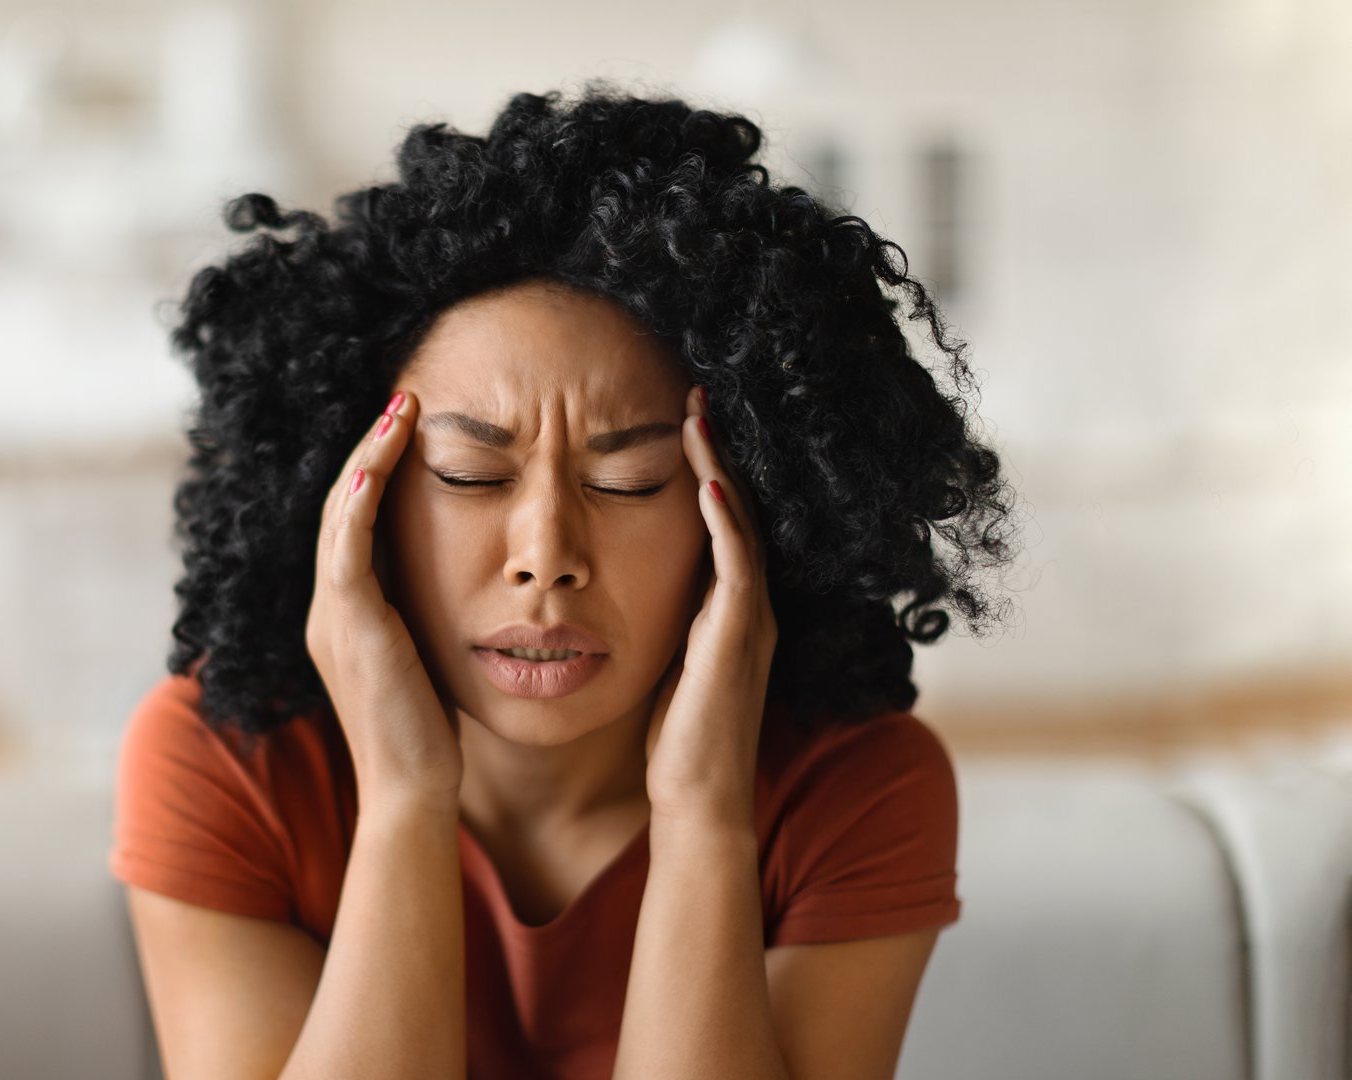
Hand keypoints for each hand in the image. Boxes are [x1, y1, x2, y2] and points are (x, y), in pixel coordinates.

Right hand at [305, 390, 463, 809]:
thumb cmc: (434, 738)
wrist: (414, 795)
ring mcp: (332, 618)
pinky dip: (360, 500)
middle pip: (338, 507)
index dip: (376, 472)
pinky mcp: (349, 628)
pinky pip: (346, 549)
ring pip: (338, 515)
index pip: (354, 525)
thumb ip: (430, 622)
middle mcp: (328, 610)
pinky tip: (381, 461)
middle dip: (368, 450)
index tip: (411, 429)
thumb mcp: (430, 663)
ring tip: (401, 409)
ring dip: (367, 457)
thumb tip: (469, 591)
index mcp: (346, 617)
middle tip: (404, 400)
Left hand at [643, 385, 777, 823]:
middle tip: (695, 395)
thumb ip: (653, 618)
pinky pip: (737, 565)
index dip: (702, 470)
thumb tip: (612, 583)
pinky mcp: (738, 638)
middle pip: (735, 509)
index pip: (718, 522)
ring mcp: (748, 619)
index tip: (677, 420)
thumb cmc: (672, 738)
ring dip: (720, 468)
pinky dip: (725, 520)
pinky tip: (708, 482)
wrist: (696, 801)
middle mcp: (746, 605)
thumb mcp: (658, 659)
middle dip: (715, 452)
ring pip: (739, 525)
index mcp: (725, 608)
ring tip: (698, 416)